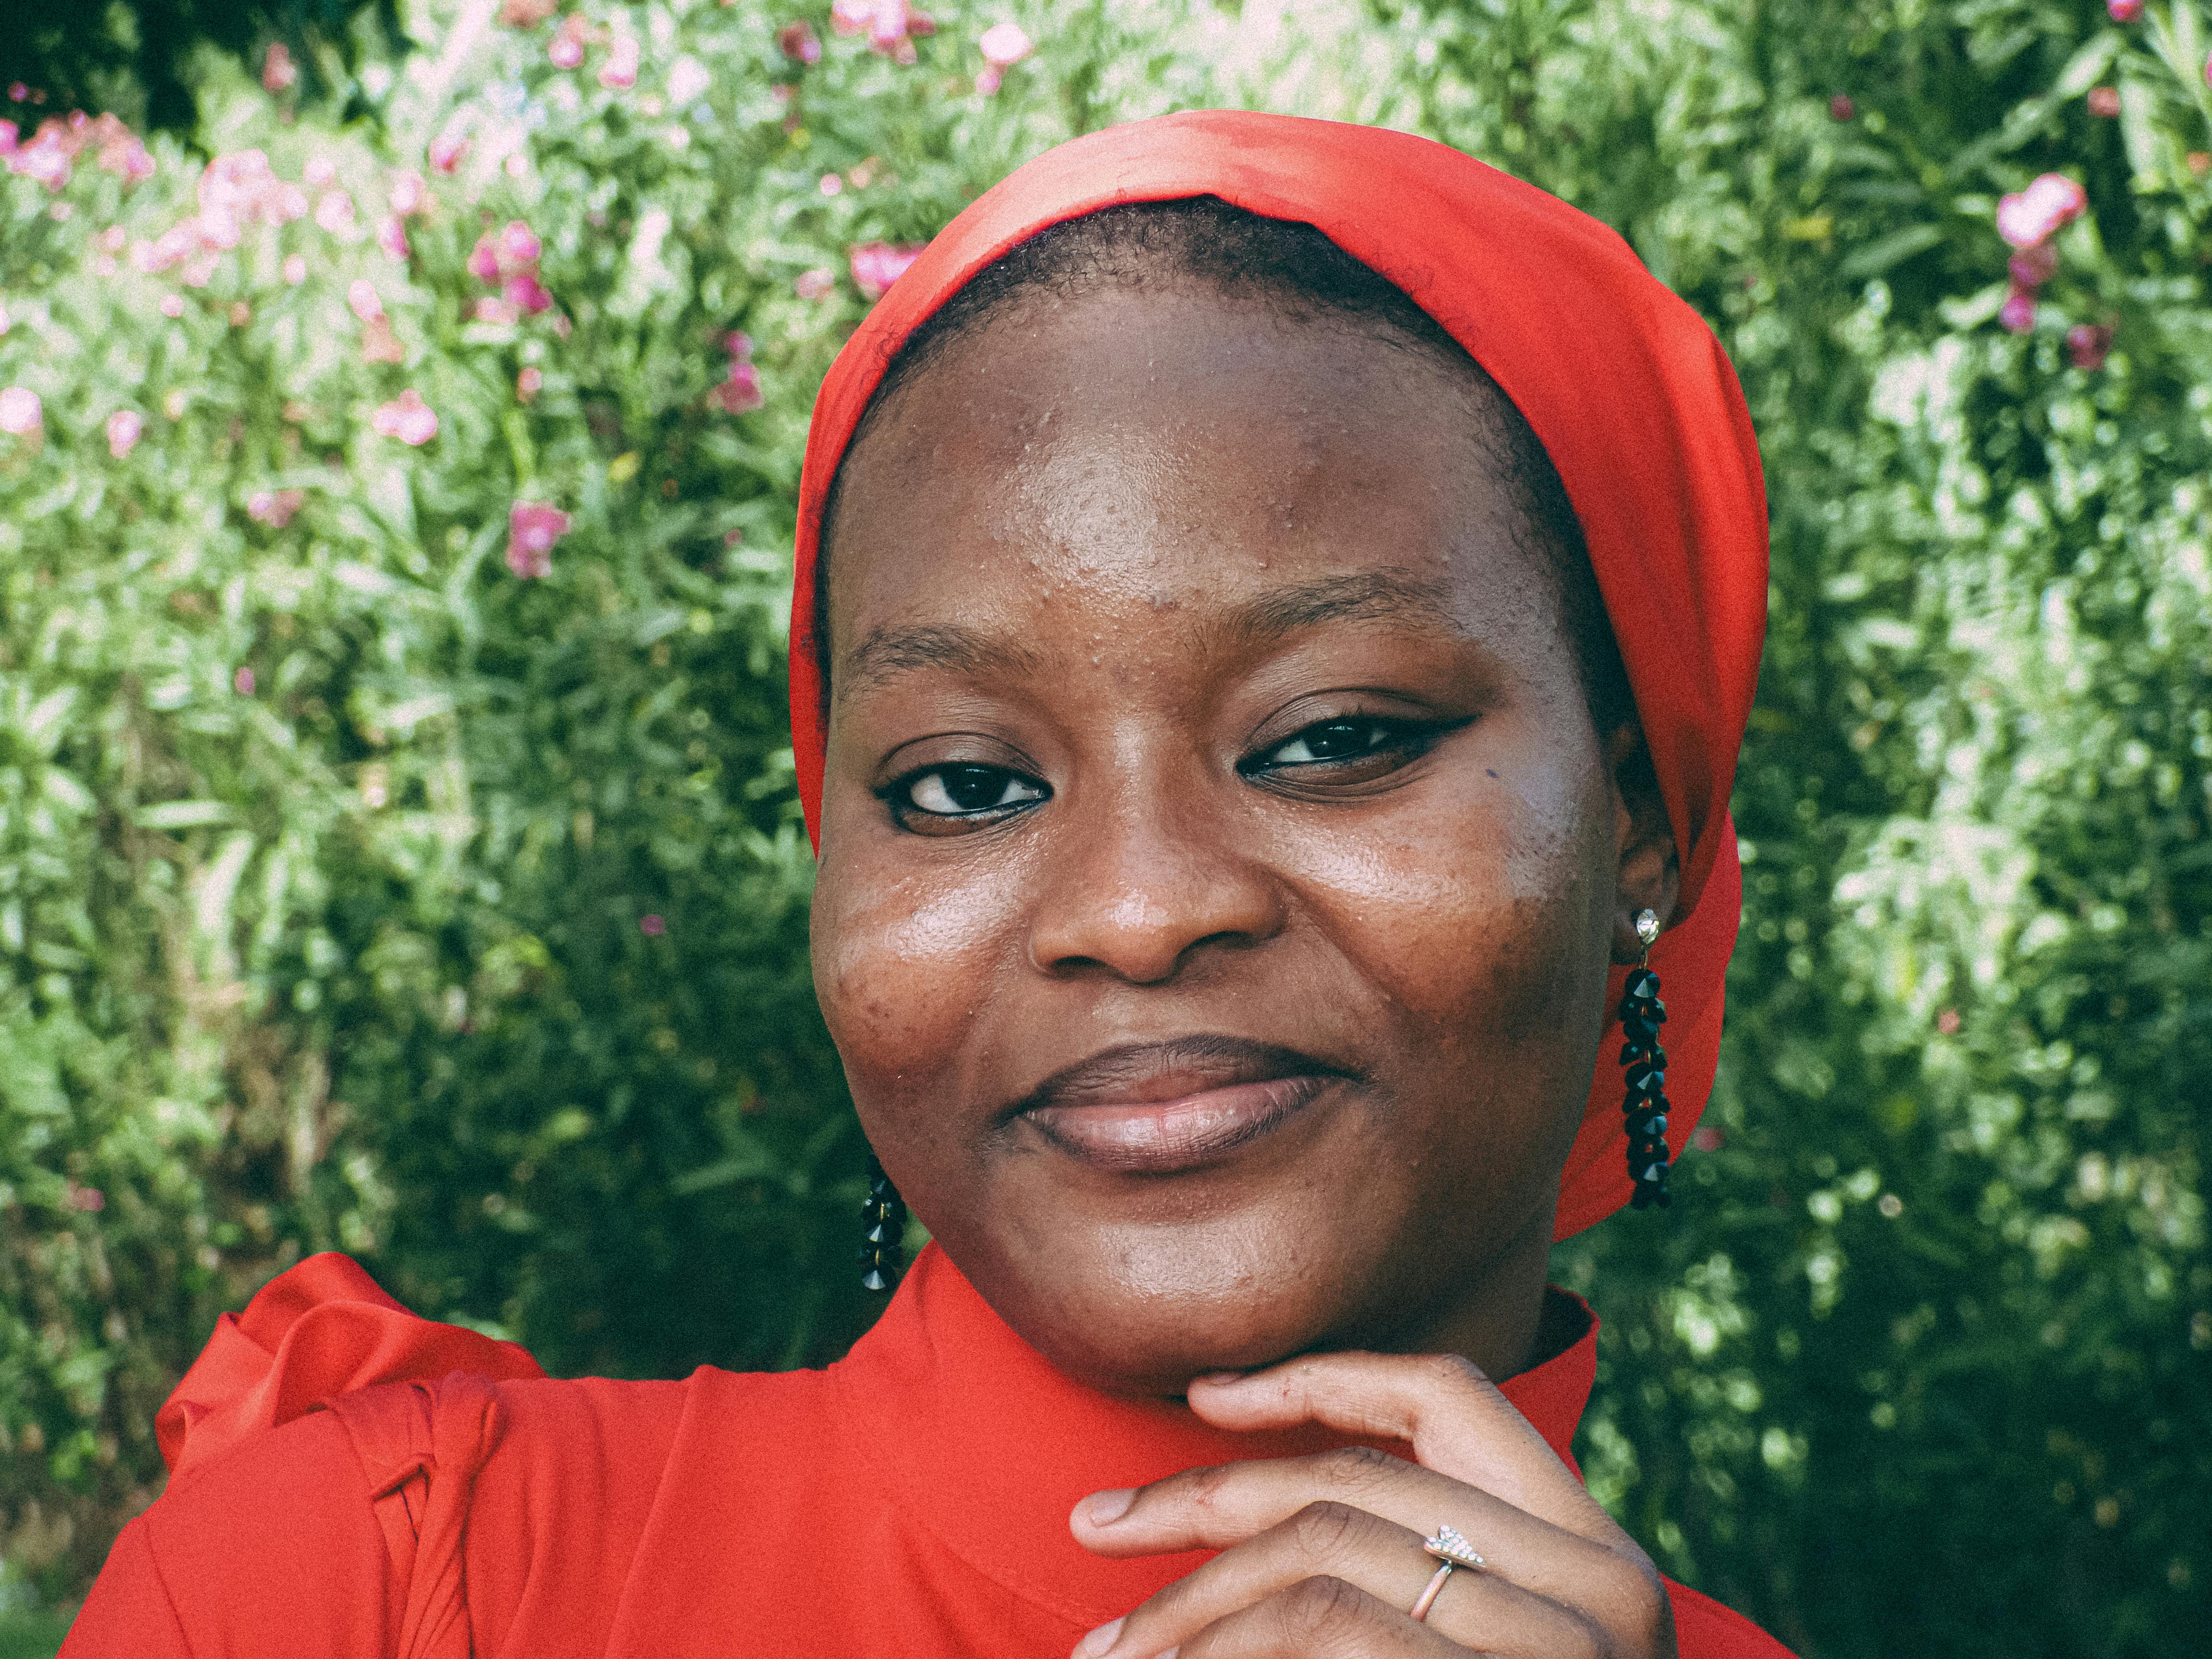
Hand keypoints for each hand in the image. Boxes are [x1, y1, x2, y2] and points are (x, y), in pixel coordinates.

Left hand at [1067, 1352, 1675, 1657]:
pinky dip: (1222, 1649)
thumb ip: (1397, 1579)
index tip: (1204, 1397)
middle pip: (1348, 1489)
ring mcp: (1559, 1650)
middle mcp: (1598, 1590)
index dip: (1320, 1380)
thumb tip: (1205, 1509)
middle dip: (1198, 1502)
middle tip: (1088, 1526)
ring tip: (1110, 1655)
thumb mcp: (1475, 1651)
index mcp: (1594, 1558)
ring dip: (1188, 1605)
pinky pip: (1322, 1628)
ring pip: (1316, 1560)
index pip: (1448, 1400)